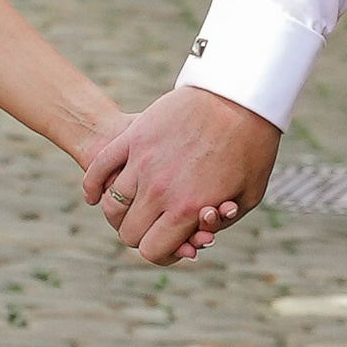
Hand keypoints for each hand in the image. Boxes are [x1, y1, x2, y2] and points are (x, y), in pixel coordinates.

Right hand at [82, 86, 280, 265]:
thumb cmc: (252, 146)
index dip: (162, 253)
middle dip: (142, 234)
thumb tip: (196, 238)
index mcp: (187, 209)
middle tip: (158, 223)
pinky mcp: (132, 137)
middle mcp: (158, 190)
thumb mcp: (248, 195)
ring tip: (136, 205)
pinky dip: (94, 186)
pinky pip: (100, 169)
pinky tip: (96, 196)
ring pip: (111, 205)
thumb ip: (219, 223)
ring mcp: (141, 162)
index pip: (152, 250)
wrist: (241, 93)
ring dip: (121, 211)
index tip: (172, 243)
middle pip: (128, 232)